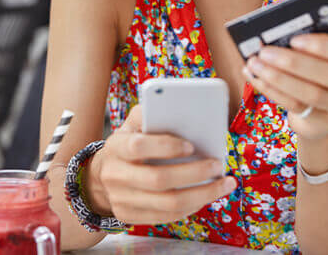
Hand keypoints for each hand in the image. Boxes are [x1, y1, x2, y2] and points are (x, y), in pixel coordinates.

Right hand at [84, 104, 236, 224]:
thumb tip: (185, 111)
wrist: (103, 172)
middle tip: (217, 165)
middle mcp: (114, 175)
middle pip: (158, 180)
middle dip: (193, 173)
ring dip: (201, 194)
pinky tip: (208, 195)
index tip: (191, 145)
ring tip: (224, 183)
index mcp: (116, 146)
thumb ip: (153, 112)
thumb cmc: (130, 139)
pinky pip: (166, 217)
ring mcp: (120, 199)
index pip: (138, 146)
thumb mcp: (134, 121)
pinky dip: (191, 206)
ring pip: (167, 204)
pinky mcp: (129, 216)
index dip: (166, 146)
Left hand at [242, 33, 327, 141]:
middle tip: (265, 51)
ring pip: (311, 94)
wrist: (325, 107)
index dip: (324, 46)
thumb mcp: (323, 53)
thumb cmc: (321, 66)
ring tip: (255, 63)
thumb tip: (275, 35)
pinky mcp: (324, 124)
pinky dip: (272, 90)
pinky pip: (296, 106)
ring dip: (278, 77)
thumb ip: (309, 43)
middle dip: (293, 62)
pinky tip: (256, 78)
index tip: (294, 39)